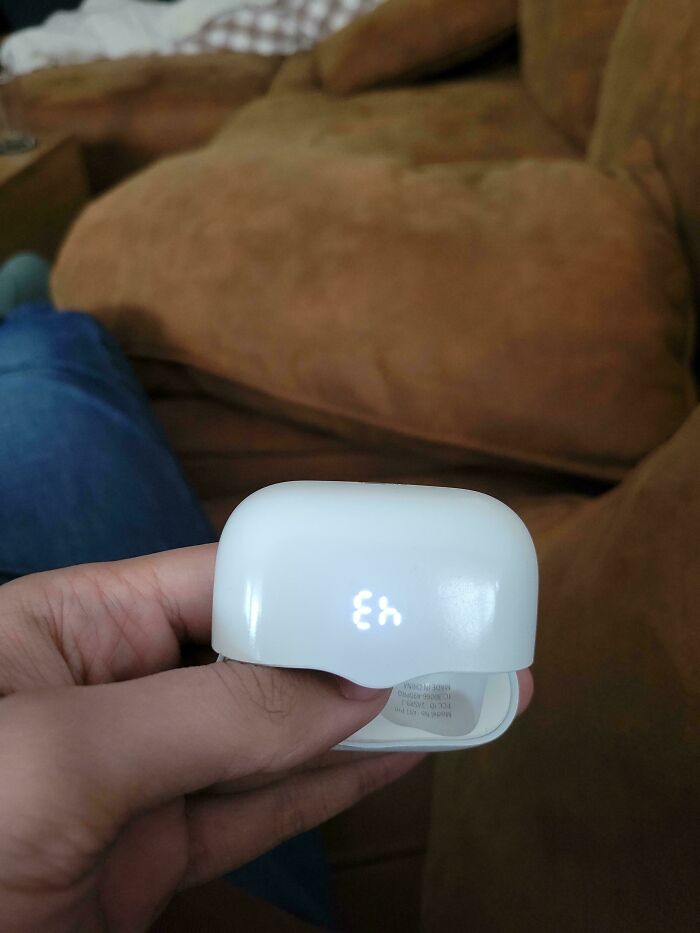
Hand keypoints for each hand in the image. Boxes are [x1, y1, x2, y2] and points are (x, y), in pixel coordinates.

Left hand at [0, 545, 532, 931]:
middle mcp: (108, 691)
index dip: (301, 578)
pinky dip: (334, 785)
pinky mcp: (151, 858)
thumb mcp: (63, 754)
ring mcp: (136, 778)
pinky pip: (260, 808)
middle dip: (347, 651)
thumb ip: (211, 714)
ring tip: (452, 690)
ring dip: (363, 720)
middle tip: (444, 638)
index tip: (388, 588)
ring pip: (271, 736)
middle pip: (253, 657)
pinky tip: (399, 751)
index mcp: (69, 628)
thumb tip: (346, 689)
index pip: (211, 579)